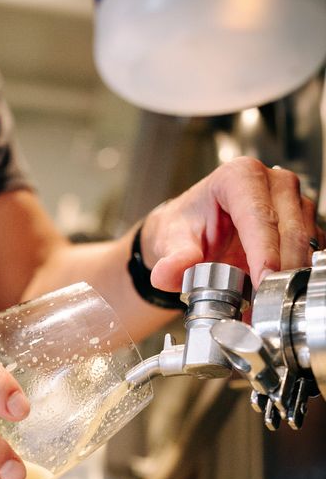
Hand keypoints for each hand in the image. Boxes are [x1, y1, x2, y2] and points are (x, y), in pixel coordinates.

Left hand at [141, 157, 324, 291]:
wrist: (191, 232)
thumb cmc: (184, 227)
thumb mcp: (170, 241)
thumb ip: (172, 258)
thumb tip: (169, 272)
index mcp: (239, 177)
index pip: (259, 216)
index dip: (263, 252)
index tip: (262, 281)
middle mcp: (273, 183)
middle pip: (290, 230)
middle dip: (281, 269)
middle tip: (266, 301)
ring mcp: (293, 202)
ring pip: (305, 243)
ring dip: (290, 275)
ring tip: (267, 302)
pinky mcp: (302, 224)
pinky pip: (310, 252)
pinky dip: (295, 277)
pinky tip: (276, 294)